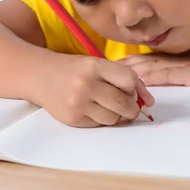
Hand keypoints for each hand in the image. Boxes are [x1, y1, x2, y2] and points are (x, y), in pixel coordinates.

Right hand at [35, 54, 154, 127]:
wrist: (39, 76)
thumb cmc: (74, 69)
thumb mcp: (97, 64)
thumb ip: (124, 78)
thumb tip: (150, 101)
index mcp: (95, 66)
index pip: (129, 80)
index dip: (137, 88)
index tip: (134, 92)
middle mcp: (86, 84)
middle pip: (125, 104)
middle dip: (132, 108)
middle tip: (128, 105)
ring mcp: (78, 103)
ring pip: (114, 118)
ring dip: (117, 115)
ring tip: (107, 105)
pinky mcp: (73, 119)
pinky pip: (99, 125)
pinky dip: (102, 119)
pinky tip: (93, 109)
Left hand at [118, 35, 189, 86]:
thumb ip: (186, 54)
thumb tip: (178, 58)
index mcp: (175, 53)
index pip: (148, 56)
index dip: (131, 58)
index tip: (115, 61)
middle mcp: (174, 57)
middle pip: (143, 60)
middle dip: (124, 65)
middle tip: (104, 68)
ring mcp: (179, 65)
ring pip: (150, 67)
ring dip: (131, 71)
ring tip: (113, 74)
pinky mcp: (186, 73)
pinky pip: (165, 75)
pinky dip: (150, 78)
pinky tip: (137, 81)